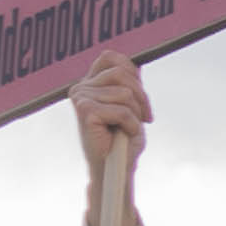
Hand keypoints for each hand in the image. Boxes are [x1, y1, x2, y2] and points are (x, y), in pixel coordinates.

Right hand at [74, 55, 148, 207]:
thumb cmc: (123, 139)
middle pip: (122, 73)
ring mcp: (80, 98)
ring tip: (128, 128)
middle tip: (144, 117)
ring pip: (125, 93)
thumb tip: (137, 65)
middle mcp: (80, 87)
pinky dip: (131, 125)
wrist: (115, 168)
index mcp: (89, 82)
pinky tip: (124, 135)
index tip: (140, 96)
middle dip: (142, 96)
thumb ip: (129, 84)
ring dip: (136, 114)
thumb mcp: (131, 105)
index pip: (111, 57)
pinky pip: (122, 111)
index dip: (132, 71)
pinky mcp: (85, 111)